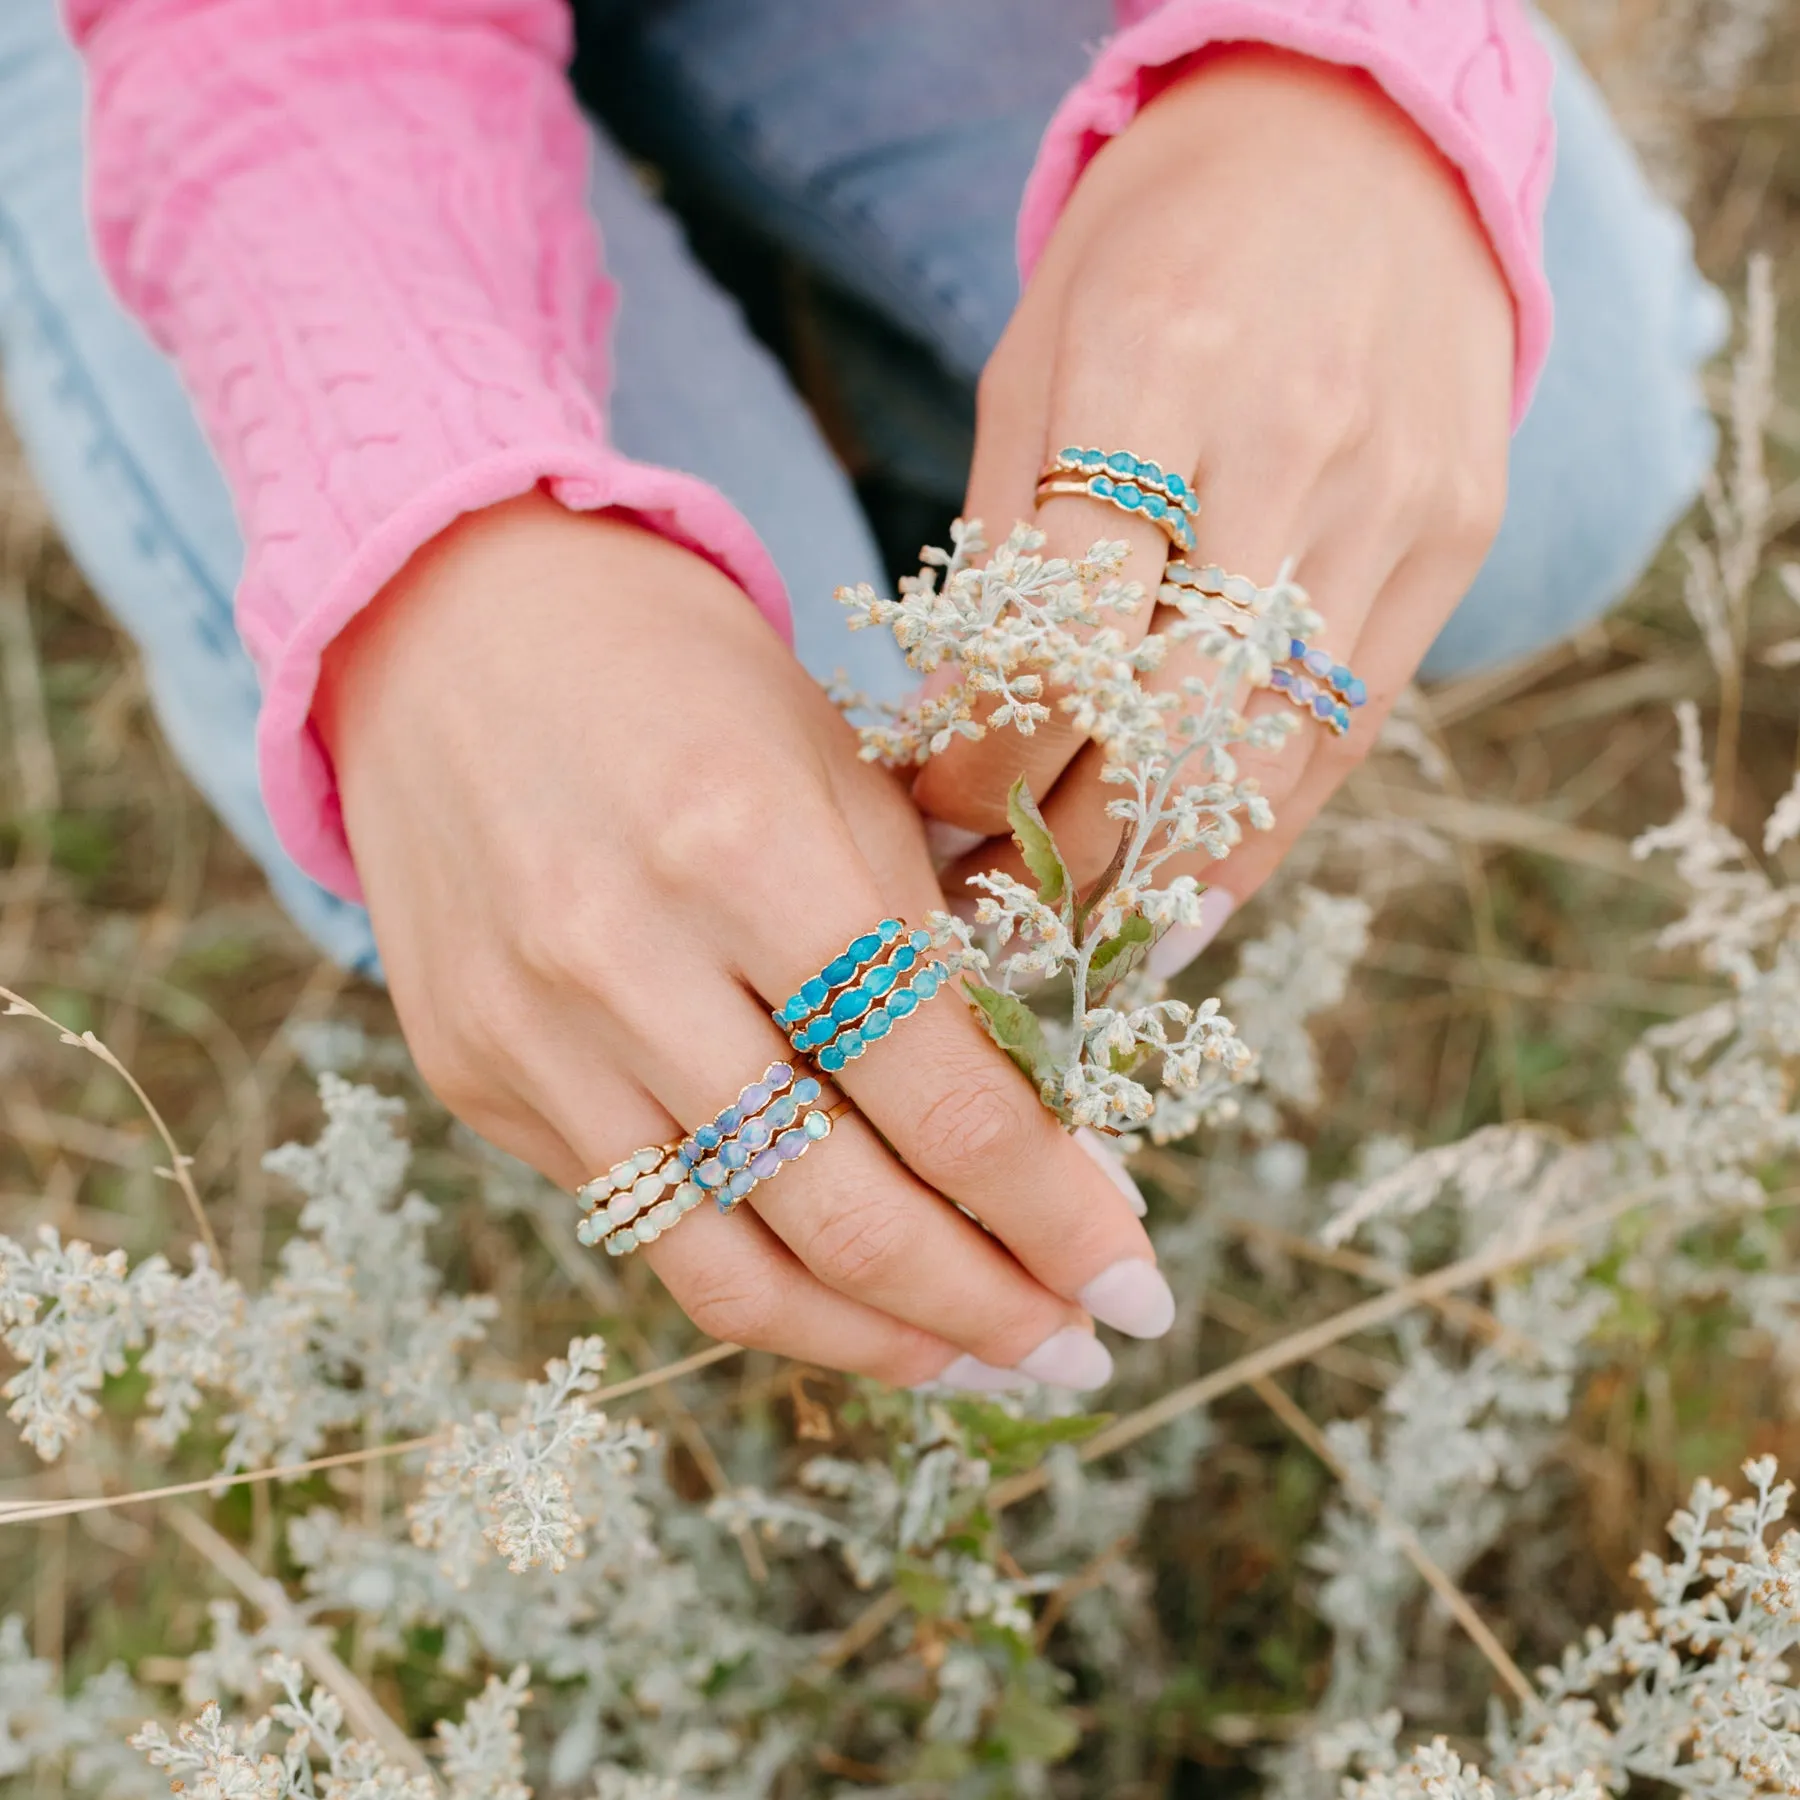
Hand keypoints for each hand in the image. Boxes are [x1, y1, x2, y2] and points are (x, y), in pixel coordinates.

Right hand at [316, 495, 1174, 1388]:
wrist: (459, 631)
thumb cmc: (688, 687)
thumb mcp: (843, 775)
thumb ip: (937, 954)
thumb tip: (1044, 1142)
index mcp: (747, 848)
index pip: (940, 1093)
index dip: (1056, 1213)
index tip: (1135, 1286)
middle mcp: (621, 959)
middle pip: (838, 1211)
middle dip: (986, 1308)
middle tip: (1076, 1354)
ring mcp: (529, 1035)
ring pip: (725, 1268)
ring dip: (874, 1339)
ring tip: (973, 1358)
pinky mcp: (474, 1078)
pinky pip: (640, 1221)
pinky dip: (758, 1274)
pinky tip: (840, 1288)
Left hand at [915, 47, 1513, 959]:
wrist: (1359, 144)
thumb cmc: (1155, 251)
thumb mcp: (1037, 360)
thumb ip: (1005, 551)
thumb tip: (957, 740)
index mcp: (1161, 372)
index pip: (1066, 631)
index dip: (989, 757)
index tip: (935, 813)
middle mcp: (1297, 444)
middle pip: (1175, 720)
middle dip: (1069, 845)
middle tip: (993, 911)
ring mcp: (1397, 498)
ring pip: (1276, 749)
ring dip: (1166, 867)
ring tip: (1080, 932)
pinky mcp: (1458, 537)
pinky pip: (1352, 728)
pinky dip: (1263, 827)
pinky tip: (1190, 892)